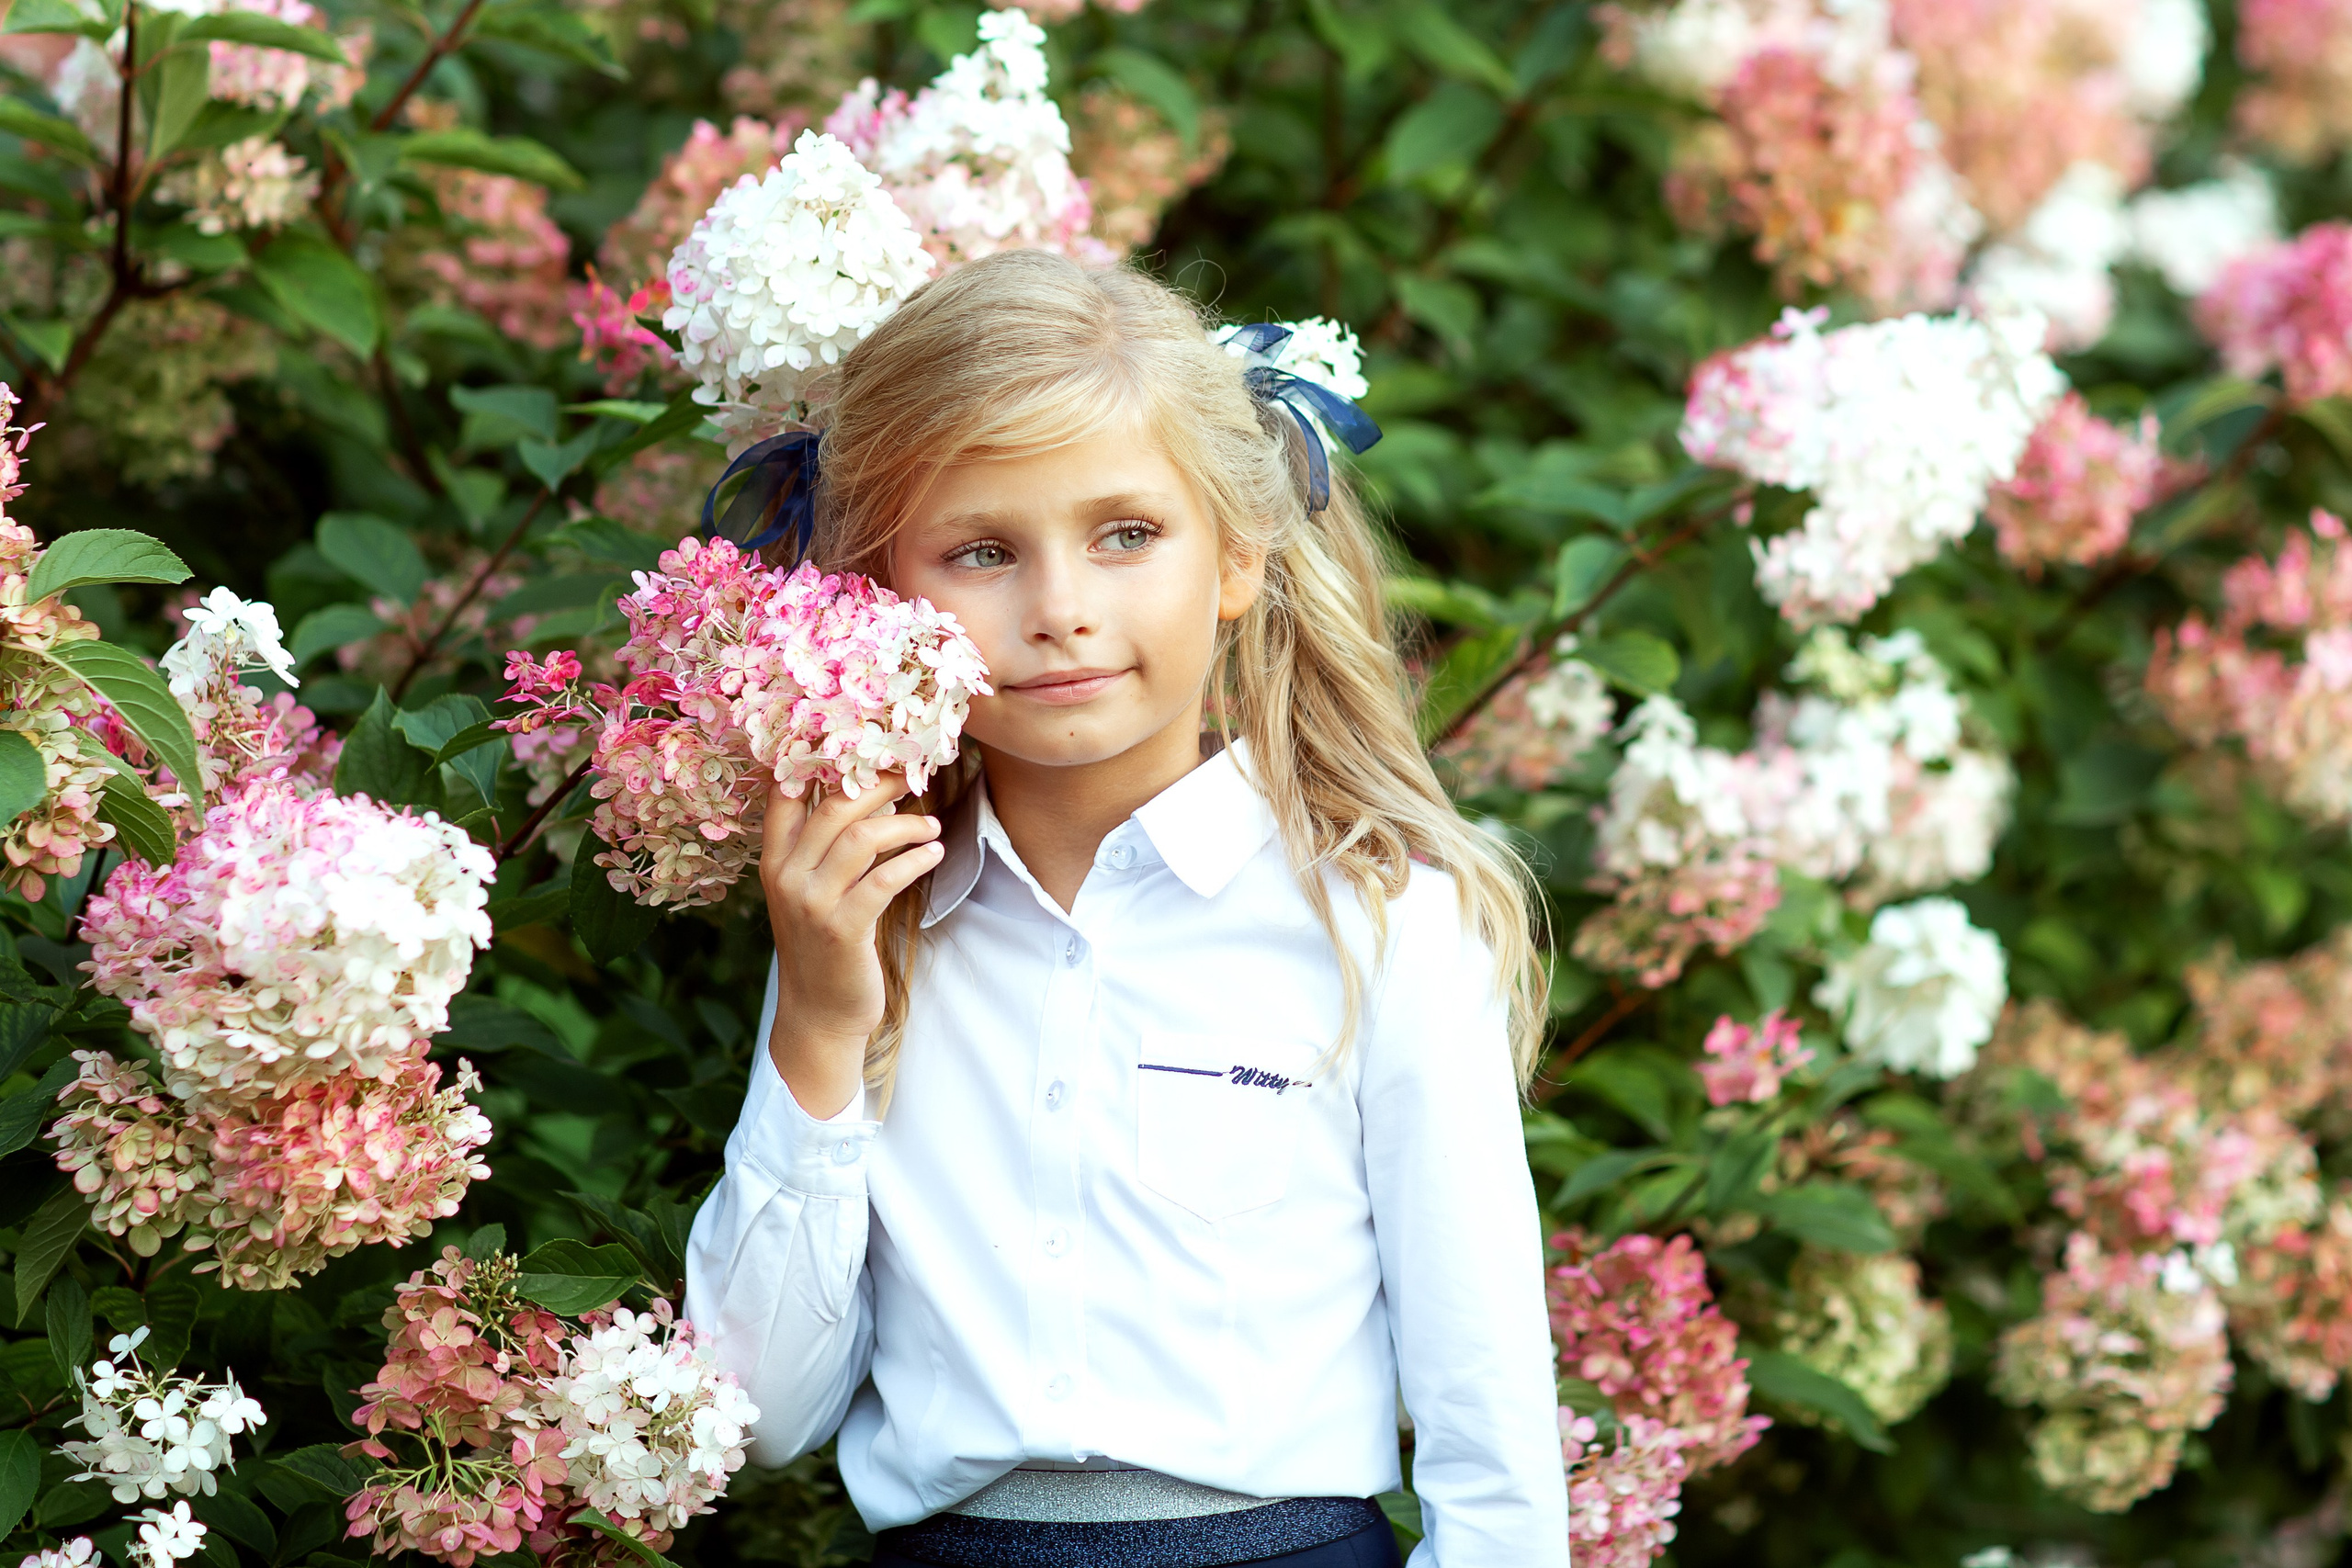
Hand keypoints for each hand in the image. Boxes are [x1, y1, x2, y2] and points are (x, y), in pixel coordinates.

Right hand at [758, 771, 942, 1117]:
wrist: (820, 1014)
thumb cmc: (826, 946)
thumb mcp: (814, 892)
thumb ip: (829, 849)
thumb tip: (876, 794)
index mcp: (774, 861)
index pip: (786, 794)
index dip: (820, 762)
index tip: (860, 742)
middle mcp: (787, 877)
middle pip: (833, 807)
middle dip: (878, 784)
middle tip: (913, 775)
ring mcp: (812, 904)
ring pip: (861, 838)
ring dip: (905, 824)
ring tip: (932, 824)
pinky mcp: (842, 930)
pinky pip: (883, 880)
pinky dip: (914, 860)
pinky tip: (933, 852)